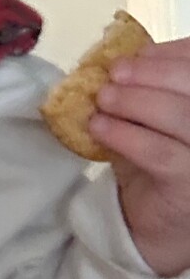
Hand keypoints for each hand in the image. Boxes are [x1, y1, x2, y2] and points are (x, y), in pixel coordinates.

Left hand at [91, 36, 189, 274]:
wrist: (158, 226)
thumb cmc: (160, 162)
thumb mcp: (155, 119)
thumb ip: (152, 87)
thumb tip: (130, 53)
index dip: (174, 56)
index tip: (138, 53)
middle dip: (153, 73)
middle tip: (115, 73)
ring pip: (180, 116)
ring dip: (136, 101)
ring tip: (103, 98)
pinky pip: (159, 153)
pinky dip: (125, 134)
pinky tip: (99, 127)